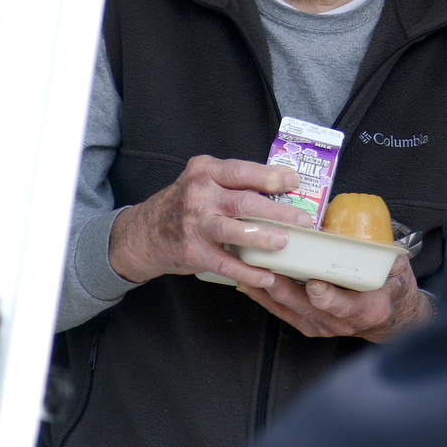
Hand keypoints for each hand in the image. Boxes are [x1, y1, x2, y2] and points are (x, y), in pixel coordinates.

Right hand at [109, 155, 314, 287]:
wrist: (143, 233)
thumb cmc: (184, 203)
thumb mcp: (204, 181)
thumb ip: (235, 181)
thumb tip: (283, 185)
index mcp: (206, 172)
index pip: (242, 171)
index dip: (271, 176)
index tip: (294, 181)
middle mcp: (199, 195)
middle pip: (243, 202)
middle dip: (277, 211)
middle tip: (303, 219)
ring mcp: (194, 224)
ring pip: (233, 230)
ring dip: (261, 237)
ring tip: (284, 242)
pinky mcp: (193, 252)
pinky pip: (225, 263)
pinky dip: (247, 272)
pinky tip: (266, 276)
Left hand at [236, 256, 434, 342]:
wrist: (390, 319)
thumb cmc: (393, 290)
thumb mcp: (398, 271)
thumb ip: (384, 256)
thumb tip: (363, 230)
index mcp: (367, 309)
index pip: (345, 305)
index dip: (329, 296)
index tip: (316, 284)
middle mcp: (341, 323)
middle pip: (306, 306)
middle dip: (283, 287)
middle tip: (266, 268)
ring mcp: (322, 326)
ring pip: (289, 308)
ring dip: (267, 290)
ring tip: (248, 271)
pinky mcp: (308, 325)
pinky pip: (282, 312)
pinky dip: (264, 298)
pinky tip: (249, 283)